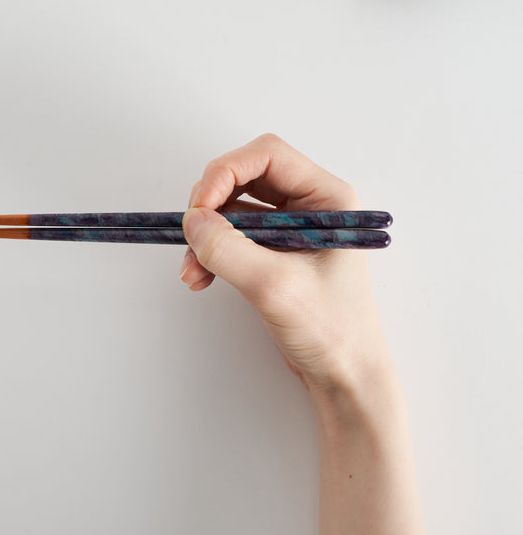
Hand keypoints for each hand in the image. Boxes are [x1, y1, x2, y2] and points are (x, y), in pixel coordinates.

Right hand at [179, 134, 390, 397]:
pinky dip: (210, 252)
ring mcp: (289, 230)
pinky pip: (232, 236)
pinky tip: (199, 277)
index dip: (226, 172)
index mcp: (327, 198)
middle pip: (244, 177)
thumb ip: (229, 249)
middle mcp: (308, 206)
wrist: (344, 378)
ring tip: (192, 270)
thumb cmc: (331, 331)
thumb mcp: (275, 286)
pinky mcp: (273, 253)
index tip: (200, 207)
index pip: (267, 156)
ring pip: (233, 209)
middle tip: (192, 233)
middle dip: (211, 204)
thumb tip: (191, 221)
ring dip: (206, 234)